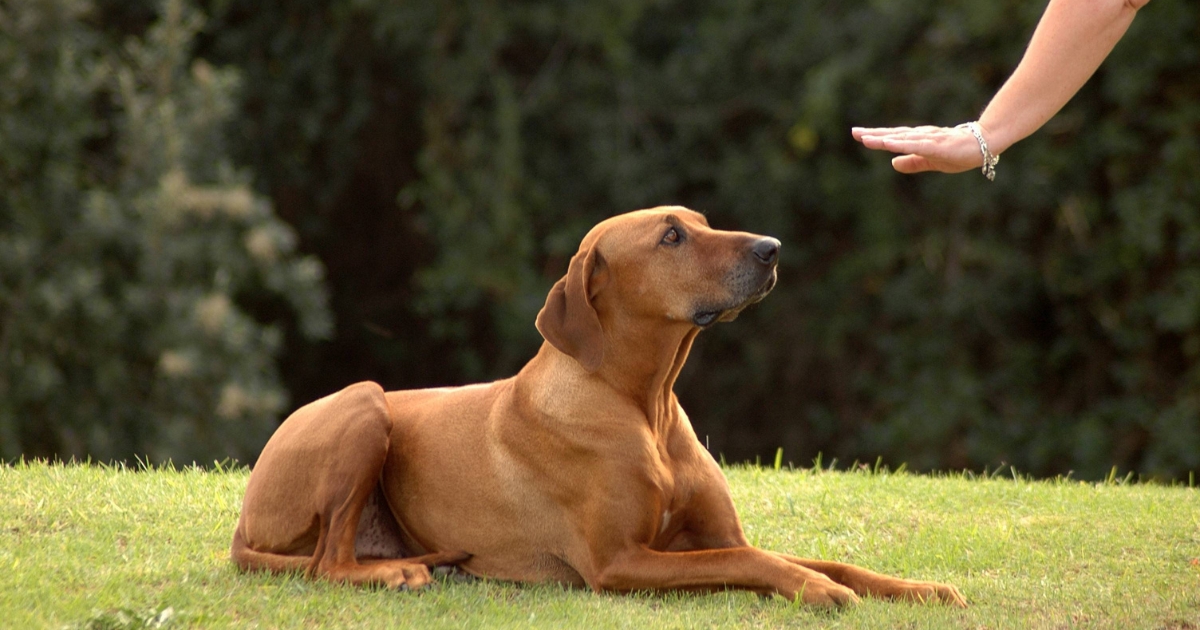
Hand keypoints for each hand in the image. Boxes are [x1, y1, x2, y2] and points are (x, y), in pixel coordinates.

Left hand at [851, 125, 986, 174]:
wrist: (986, 144)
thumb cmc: (959, 151)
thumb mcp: (931, 161)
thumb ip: (912, 162)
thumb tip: (892, 164)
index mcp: (919, 140)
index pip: (894, 138)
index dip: (876, 136)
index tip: (858, 134)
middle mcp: (921, 137)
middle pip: (894, 135)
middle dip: (874, 134)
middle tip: (854, 132)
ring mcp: (930, 140)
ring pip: (902, 139)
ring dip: (884, 139)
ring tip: (866, 139)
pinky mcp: (938, 146)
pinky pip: (917, 146)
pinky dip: (902, 145)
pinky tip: (889, 145)